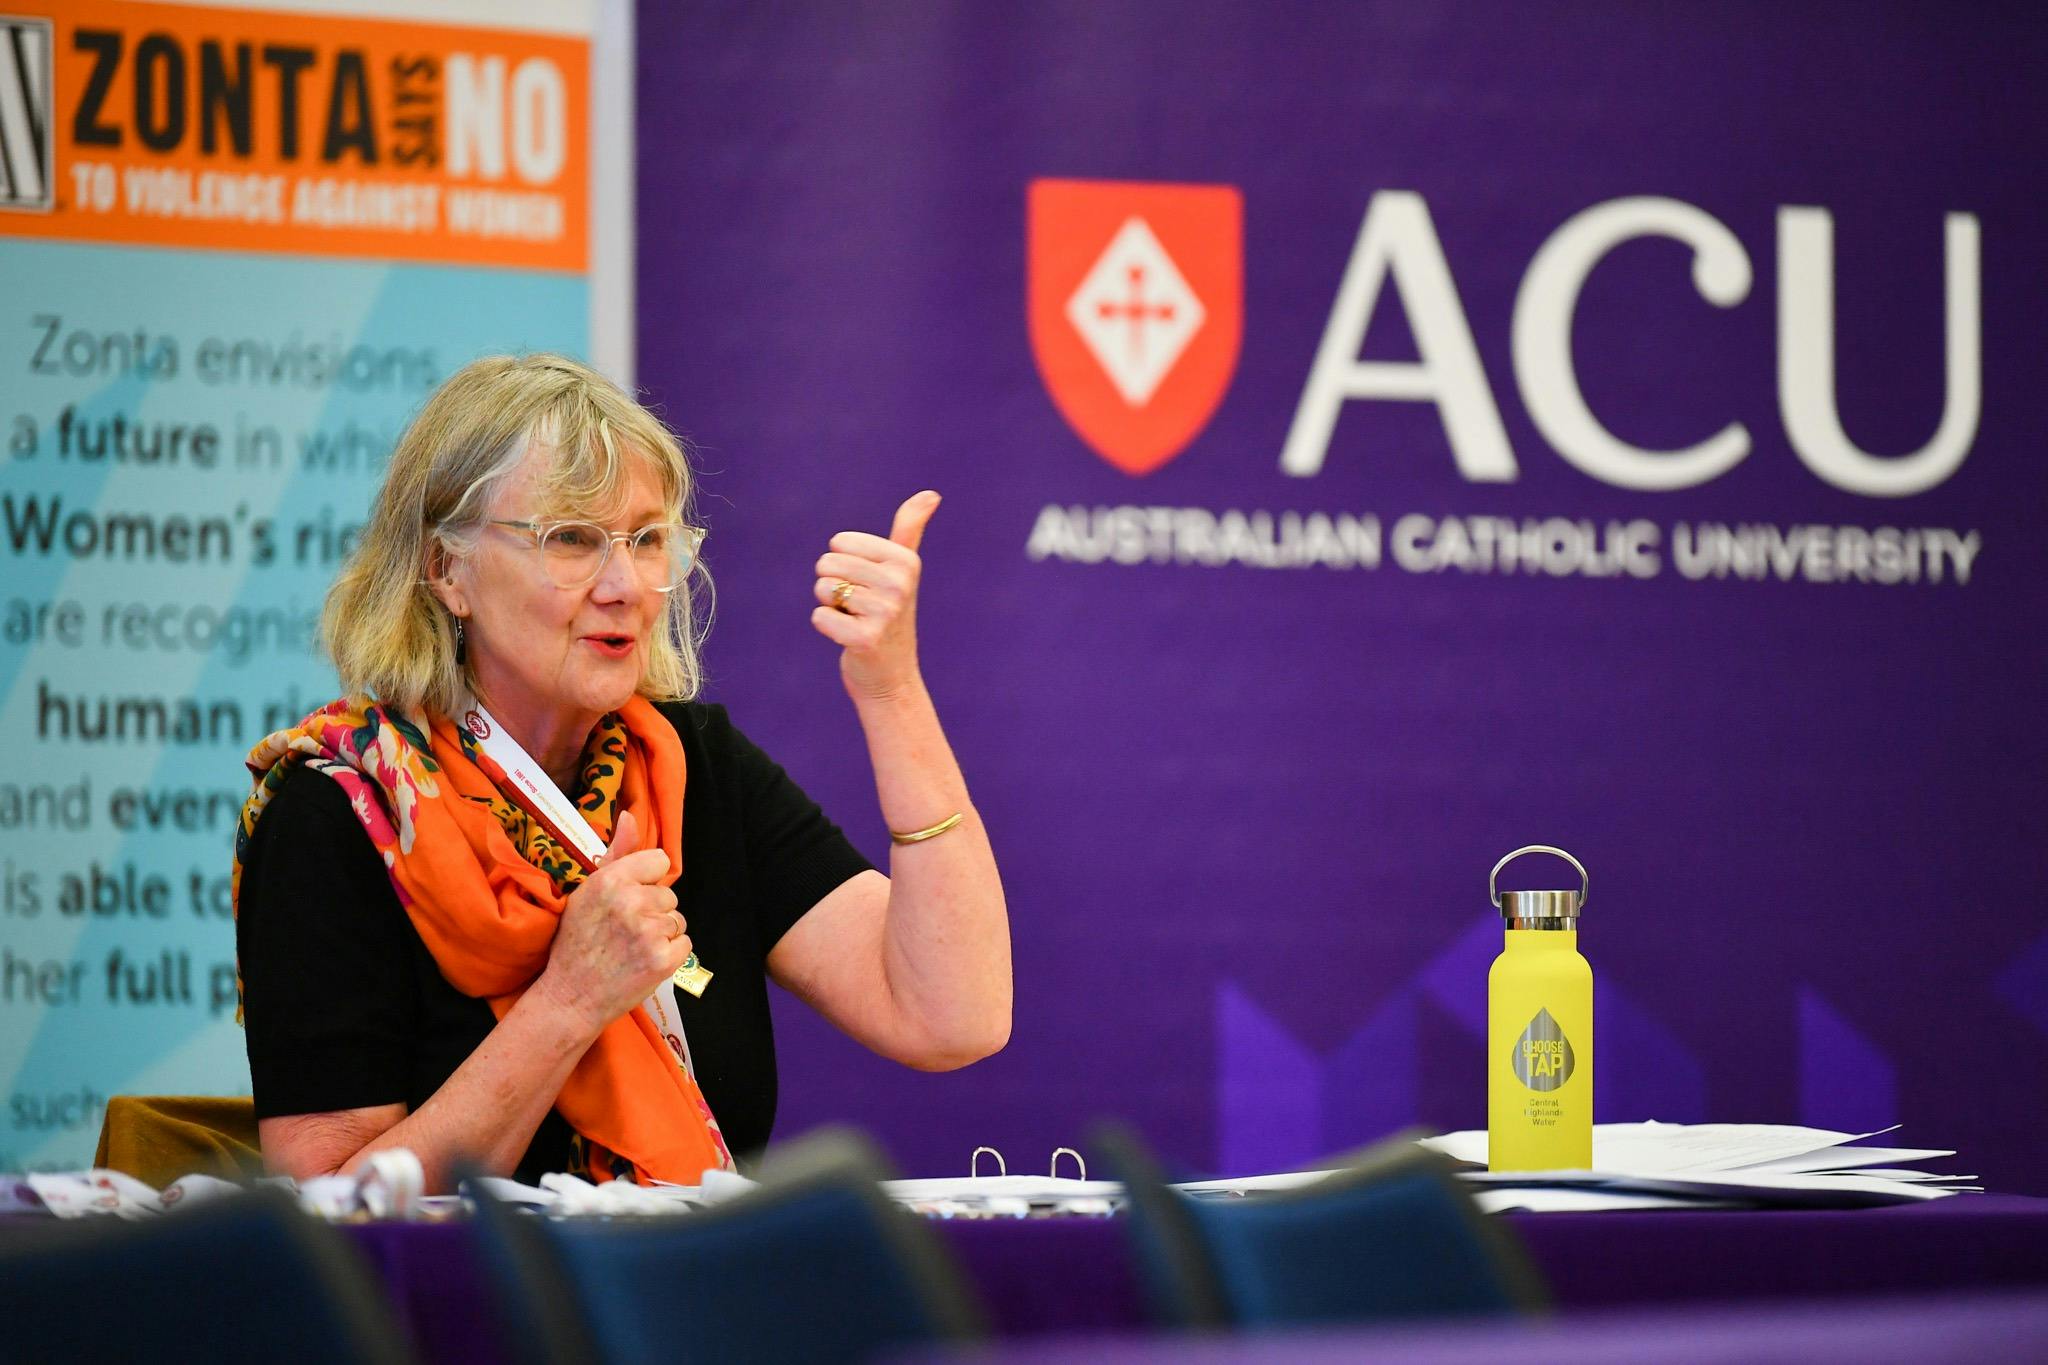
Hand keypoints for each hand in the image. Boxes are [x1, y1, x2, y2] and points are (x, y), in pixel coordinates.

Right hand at [535, 809, 689, 1036]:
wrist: (571, 996)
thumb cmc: (577, 942)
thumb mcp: (588, 891)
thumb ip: (616, 853)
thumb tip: (631, 816)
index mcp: (612, 879)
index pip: (659, 861)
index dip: (647, 881)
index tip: (629, 898)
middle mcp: (632, 901)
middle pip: (669, 894)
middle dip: (653, 910)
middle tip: (624, 930)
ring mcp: (650, 932)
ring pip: (677, 919)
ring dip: (661, 933)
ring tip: (631, 947)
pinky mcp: (664, 959)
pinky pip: (685, 944)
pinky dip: (670, 954)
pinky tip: (643, 961)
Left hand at [811, 490, 939, 701]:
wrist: (892, 676)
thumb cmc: (891, 617)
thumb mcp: (904, 571)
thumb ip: (910, 529)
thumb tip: (932, 494)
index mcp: (905, 561)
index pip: (840, 542)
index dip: (845, 565)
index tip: (868, 586)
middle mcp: (899, 584)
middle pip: (827, 563)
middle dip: (834, 586)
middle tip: (859, 607)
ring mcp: (884, 613)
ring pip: (822, 588)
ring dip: (831, 607)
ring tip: (855, 621)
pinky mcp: (865, 639)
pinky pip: (819, 616)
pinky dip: (827, 627)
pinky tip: (848, 637)